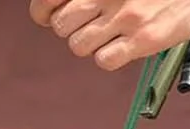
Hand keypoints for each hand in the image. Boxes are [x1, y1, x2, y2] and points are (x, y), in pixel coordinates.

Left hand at [29, 0, 189, 71]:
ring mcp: (125, 16)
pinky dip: (108, 60)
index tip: (50, 18)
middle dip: (70, 32)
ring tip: (107, 40)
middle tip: (89, 29)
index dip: (44, 13)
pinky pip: (104, 61)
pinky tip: (121, 51)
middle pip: (61, 26)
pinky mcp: (145, 39)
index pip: (46, 0)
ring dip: (89, 47)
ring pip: (79, 46)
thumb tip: (62, 6)